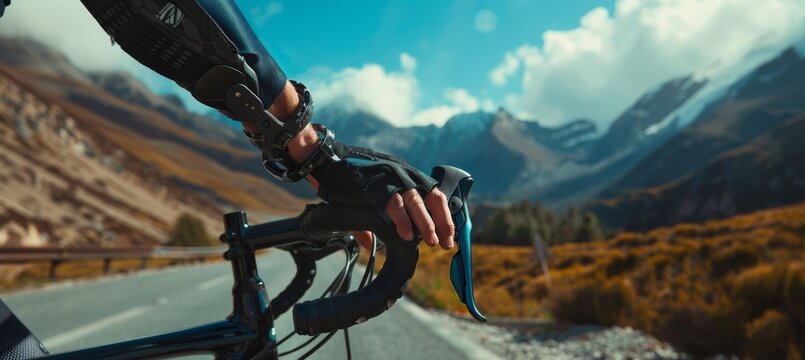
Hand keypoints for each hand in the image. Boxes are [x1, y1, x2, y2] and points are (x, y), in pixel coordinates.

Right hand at [308, 143, 454, 249]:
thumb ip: (370, 222)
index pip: (434, 195)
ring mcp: (391, 177)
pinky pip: (393, 204)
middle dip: (442, 222)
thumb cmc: (346, 180)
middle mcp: (403, 174)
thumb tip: (369, 244)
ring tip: (432, 241)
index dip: (443, 217)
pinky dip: (401, 221)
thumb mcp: (366, 200)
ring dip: (426, 223)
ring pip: (417, 201)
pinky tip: (406, 236)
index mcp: (405, 176)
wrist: (326, 161)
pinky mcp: (377, 184)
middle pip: (433, 197)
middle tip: (445, 244)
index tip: (448, 236)